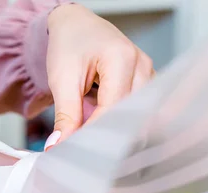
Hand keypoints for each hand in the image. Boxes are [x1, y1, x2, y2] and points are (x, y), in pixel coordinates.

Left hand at [45, 3, 154, 148]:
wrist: (74, 24)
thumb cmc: (69, 44)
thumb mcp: (61, 80)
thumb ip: (65, 115)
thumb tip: (59, 147)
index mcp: (122, 58)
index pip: (113, 108)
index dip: (95, 132)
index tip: (75, 150)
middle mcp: (142, 65)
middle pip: (130, 113)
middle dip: (107, 134)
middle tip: (85, 152)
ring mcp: (148, 73)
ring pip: (137, 115)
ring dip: (117, 129)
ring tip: (94, 141)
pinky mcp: (145, 82)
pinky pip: (138, 109)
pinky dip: (121, 120)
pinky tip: (105, 129)